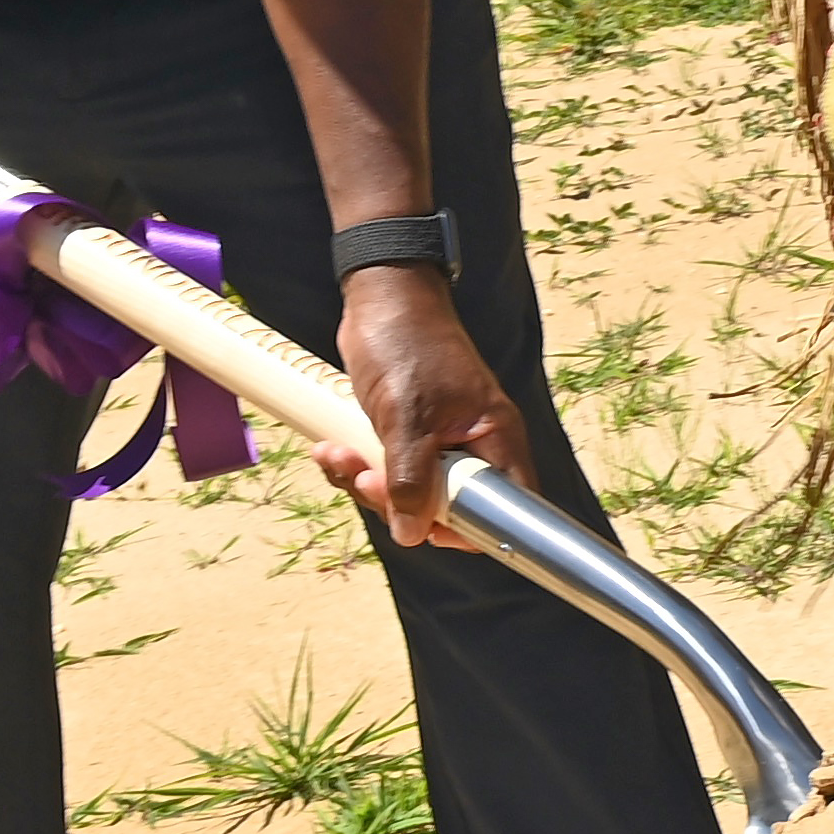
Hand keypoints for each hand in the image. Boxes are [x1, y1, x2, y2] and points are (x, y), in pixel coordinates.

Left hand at [329, 269, 527, 554]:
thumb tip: (412, 535)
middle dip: (397, 503)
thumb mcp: (406, 416)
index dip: (466, 529)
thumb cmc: (406, 343)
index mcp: (493, 438)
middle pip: (446, 509)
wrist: (380, 298)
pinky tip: (330, 448)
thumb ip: (412, 479)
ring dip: (365, 482)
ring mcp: (437, 442)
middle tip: (365, 479)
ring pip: (408, 493)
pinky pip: (385, 471)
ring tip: (335, 454)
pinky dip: (355, 465)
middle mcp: (472, 445)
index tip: (421, 526)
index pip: (504, 508)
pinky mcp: (406, 436)